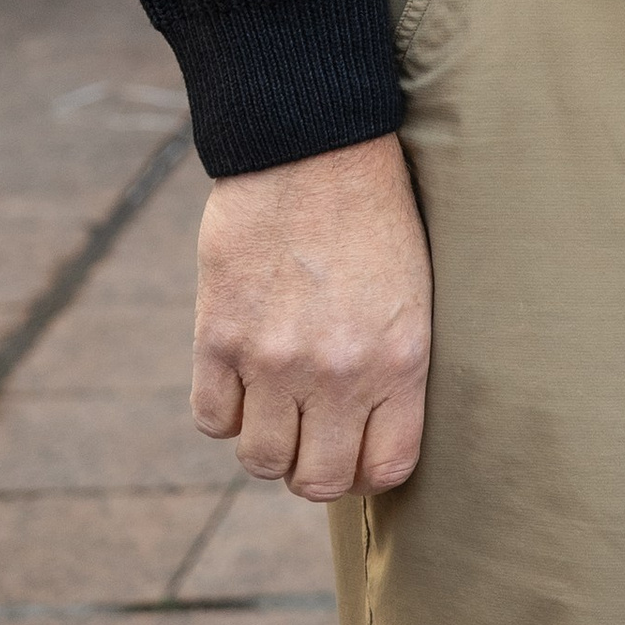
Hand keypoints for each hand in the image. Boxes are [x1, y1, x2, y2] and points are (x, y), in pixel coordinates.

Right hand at [191, 133, 431, 501]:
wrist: (314, 143)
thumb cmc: (374, 210)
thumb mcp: (411, 289)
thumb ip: (391, 364)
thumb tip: (366, 431)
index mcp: (399, 359)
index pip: (384, 469)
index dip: (365, 472)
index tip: (354, 450)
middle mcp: (338, 373)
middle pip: (315, 481)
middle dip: (312, 468)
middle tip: (310, 435)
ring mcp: (274, 360)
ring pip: (259, 460)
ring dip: (267, 442)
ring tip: (275, 403)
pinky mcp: (220, 337)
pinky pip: (212, 419)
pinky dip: (224, 408)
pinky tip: (240, 375)